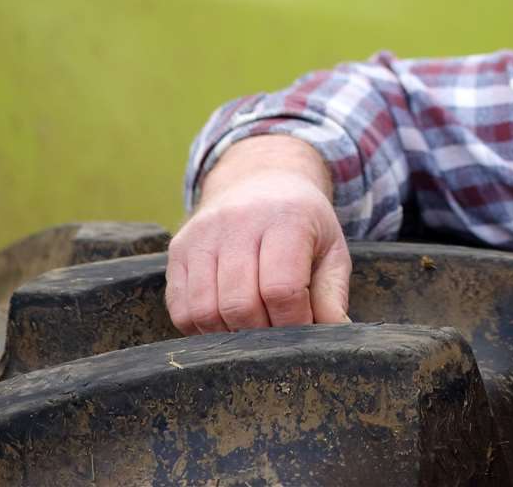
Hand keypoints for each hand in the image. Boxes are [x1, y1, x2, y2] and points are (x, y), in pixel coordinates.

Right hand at [166, 136, 351, 333]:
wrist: (261, 179)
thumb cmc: (302, 223)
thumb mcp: (331, 248)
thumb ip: (333, 293)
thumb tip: (335, 334)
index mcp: (286, 218)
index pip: (281, 289)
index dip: (293, 321)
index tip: (303, 328)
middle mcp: (238, 222)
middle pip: (240, 304)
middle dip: (262, 333)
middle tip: (277, 331)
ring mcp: (202, 235)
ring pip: (205, 311)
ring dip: (229, 333)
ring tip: (252, 327)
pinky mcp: (177, 249)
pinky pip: (180, 308)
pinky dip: (201, 328)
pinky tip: (225, 320)